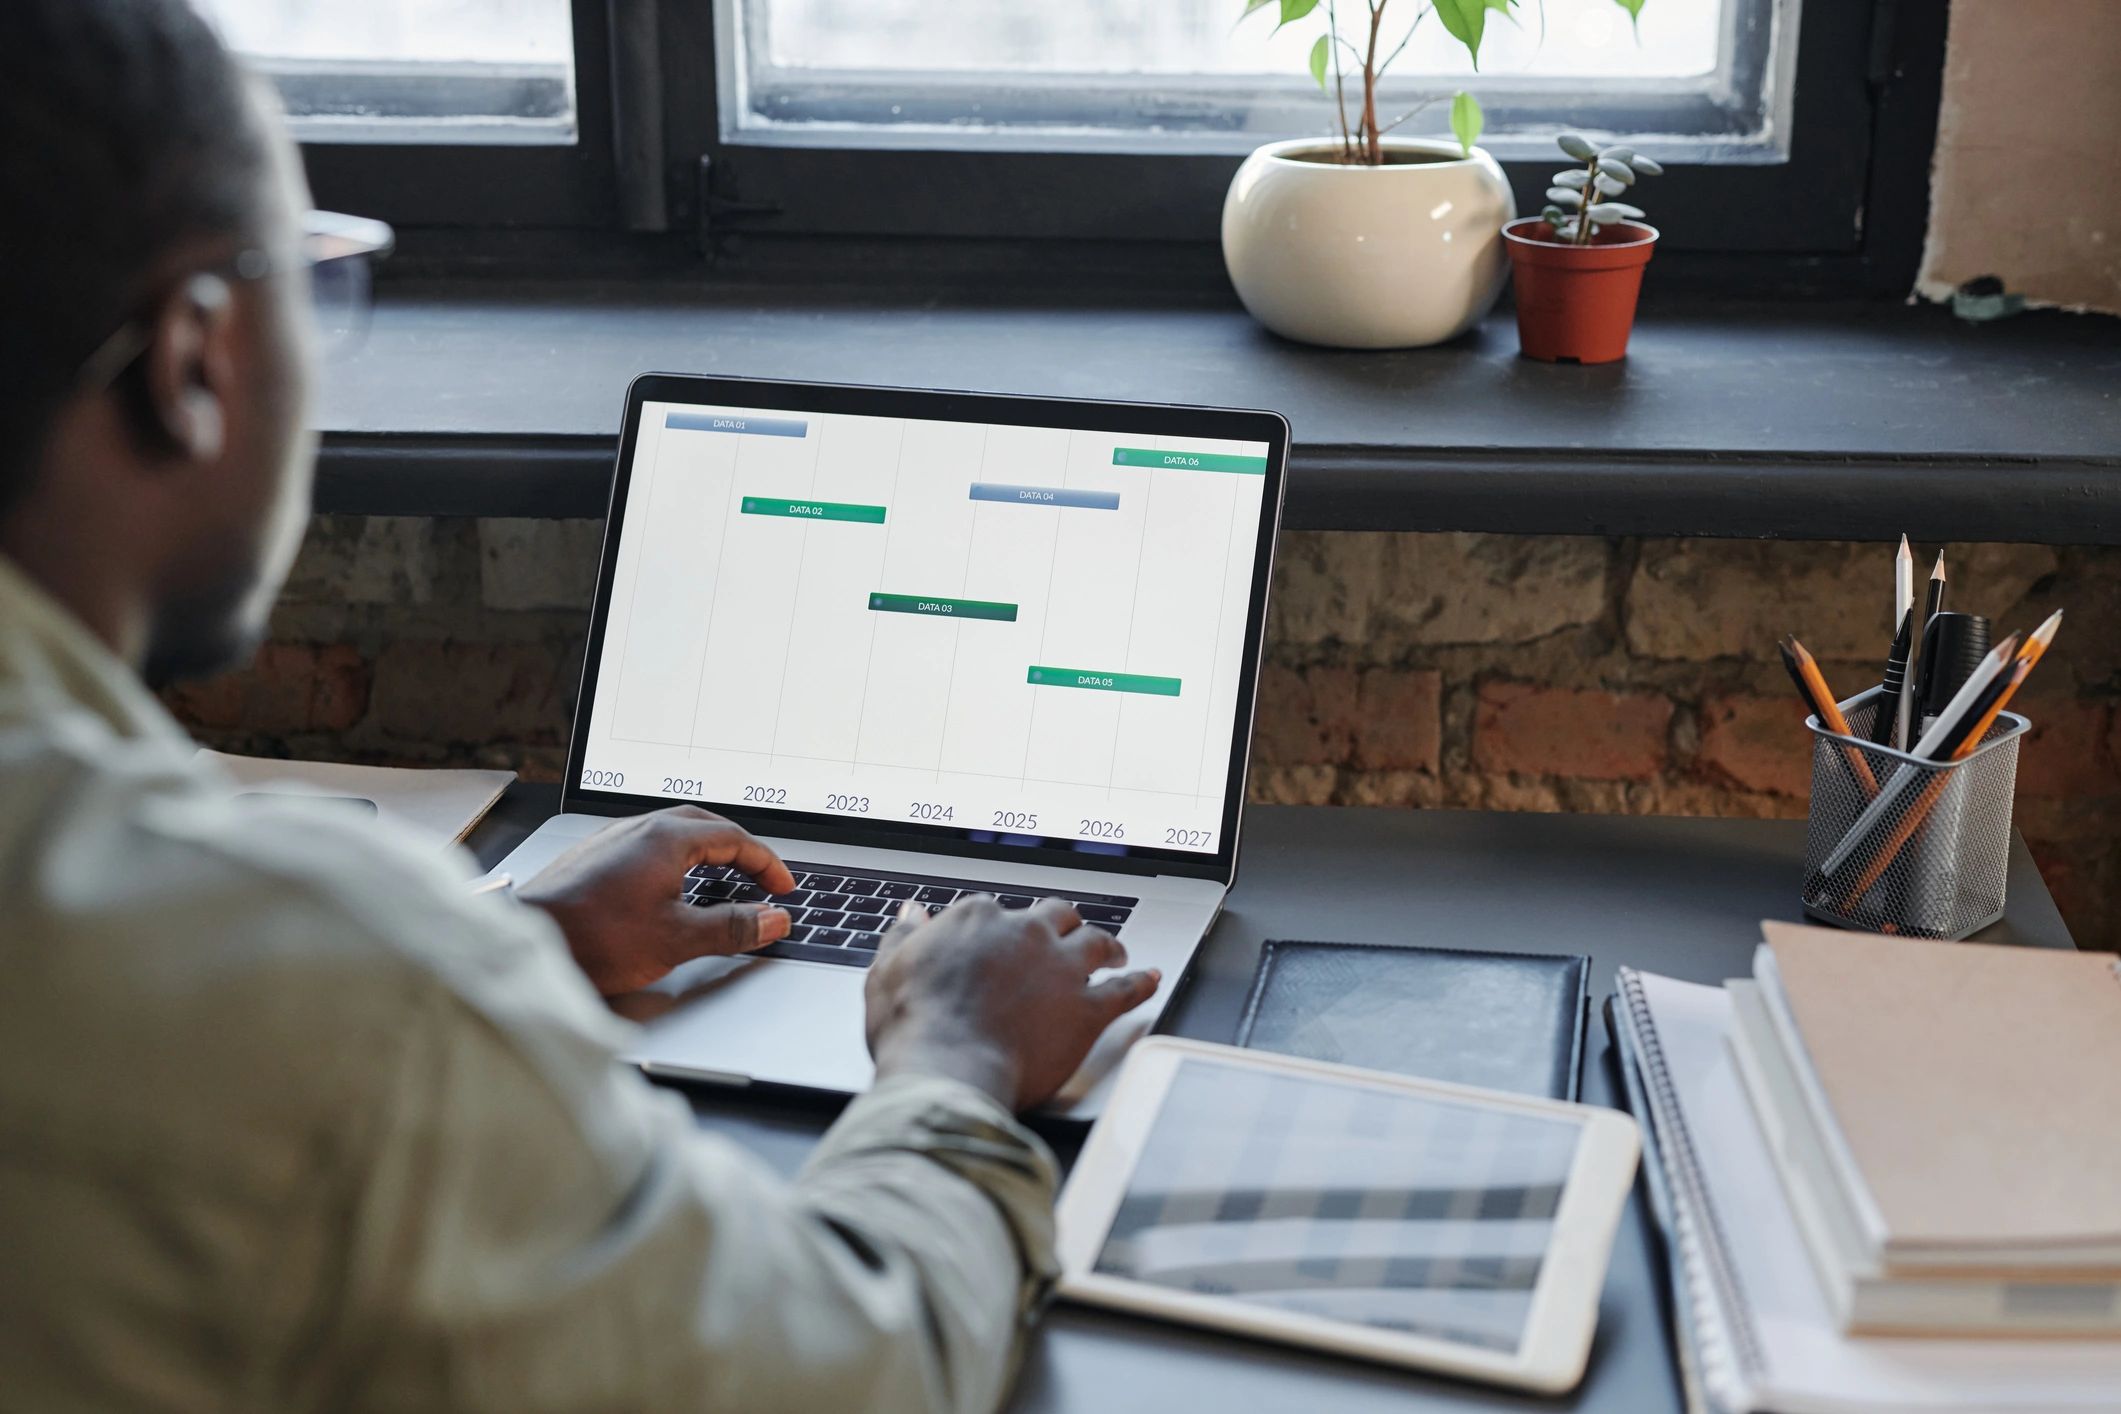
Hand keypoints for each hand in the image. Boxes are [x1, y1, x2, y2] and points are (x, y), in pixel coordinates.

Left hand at [517, 806, 797, 994]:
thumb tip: (772, 919)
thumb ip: (731, 927)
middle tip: (758, 877)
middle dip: (739, 850)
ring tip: (720, 879)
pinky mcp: (592, 859)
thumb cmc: (592, 937)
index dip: (766, 864)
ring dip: (705, 852)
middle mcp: (638, 829)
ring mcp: (612, 840)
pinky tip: (668, 888)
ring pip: (672, 833)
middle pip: (705, 826)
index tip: (782, 887)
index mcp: (666, 839)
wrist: (525, 942)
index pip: (734, 839)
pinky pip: (646, 846)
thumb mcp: (677, 939)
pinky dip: (674, 860)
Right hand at [864, 896, 1160, 1110]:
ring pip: (1096, 941)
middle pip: (1055, 916)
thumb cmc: (913, 1026)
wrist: (948, 1067)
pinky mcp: (1087, 1008)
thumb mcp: (887, 971)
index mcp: (977, 919)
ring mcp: (1061, 968)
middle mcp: (1025, 933)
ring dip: (1107, 945)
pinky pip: (1125, 989)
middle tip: (1067, 935)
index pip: (997, 912)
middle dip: (1062, 924)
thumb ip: (904, 937)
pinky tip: (1150, 978)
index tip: (1002, 940)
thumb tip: (913, 914)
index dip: (1002, 929)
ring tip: (1115, 951)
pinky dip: (1141, 982)